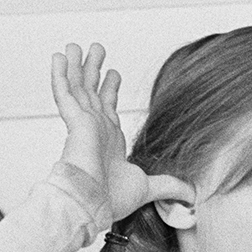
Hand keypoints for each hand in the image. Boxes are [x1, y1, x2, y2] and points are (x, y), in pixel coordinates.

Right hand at [49, 43, 191, 222]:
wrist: (93, 204)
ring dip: (76, 66)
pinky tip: (59, 57)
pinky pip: (65, 93)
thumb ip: (169, 186)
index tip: (113, 72)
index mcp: (109, 140)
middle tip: (94, 49)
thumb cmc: (111, 199)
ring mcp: (84, 123)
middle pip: (92, 91)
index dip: (109, 88)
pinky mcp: (75, 122)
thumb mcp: (149, 187)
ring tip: (75, 46)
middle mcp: (95, 128)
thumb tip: (192, 193)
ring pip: (78, 87)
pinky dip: (61, 75)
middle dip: (93, 70)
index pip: (107, 107)